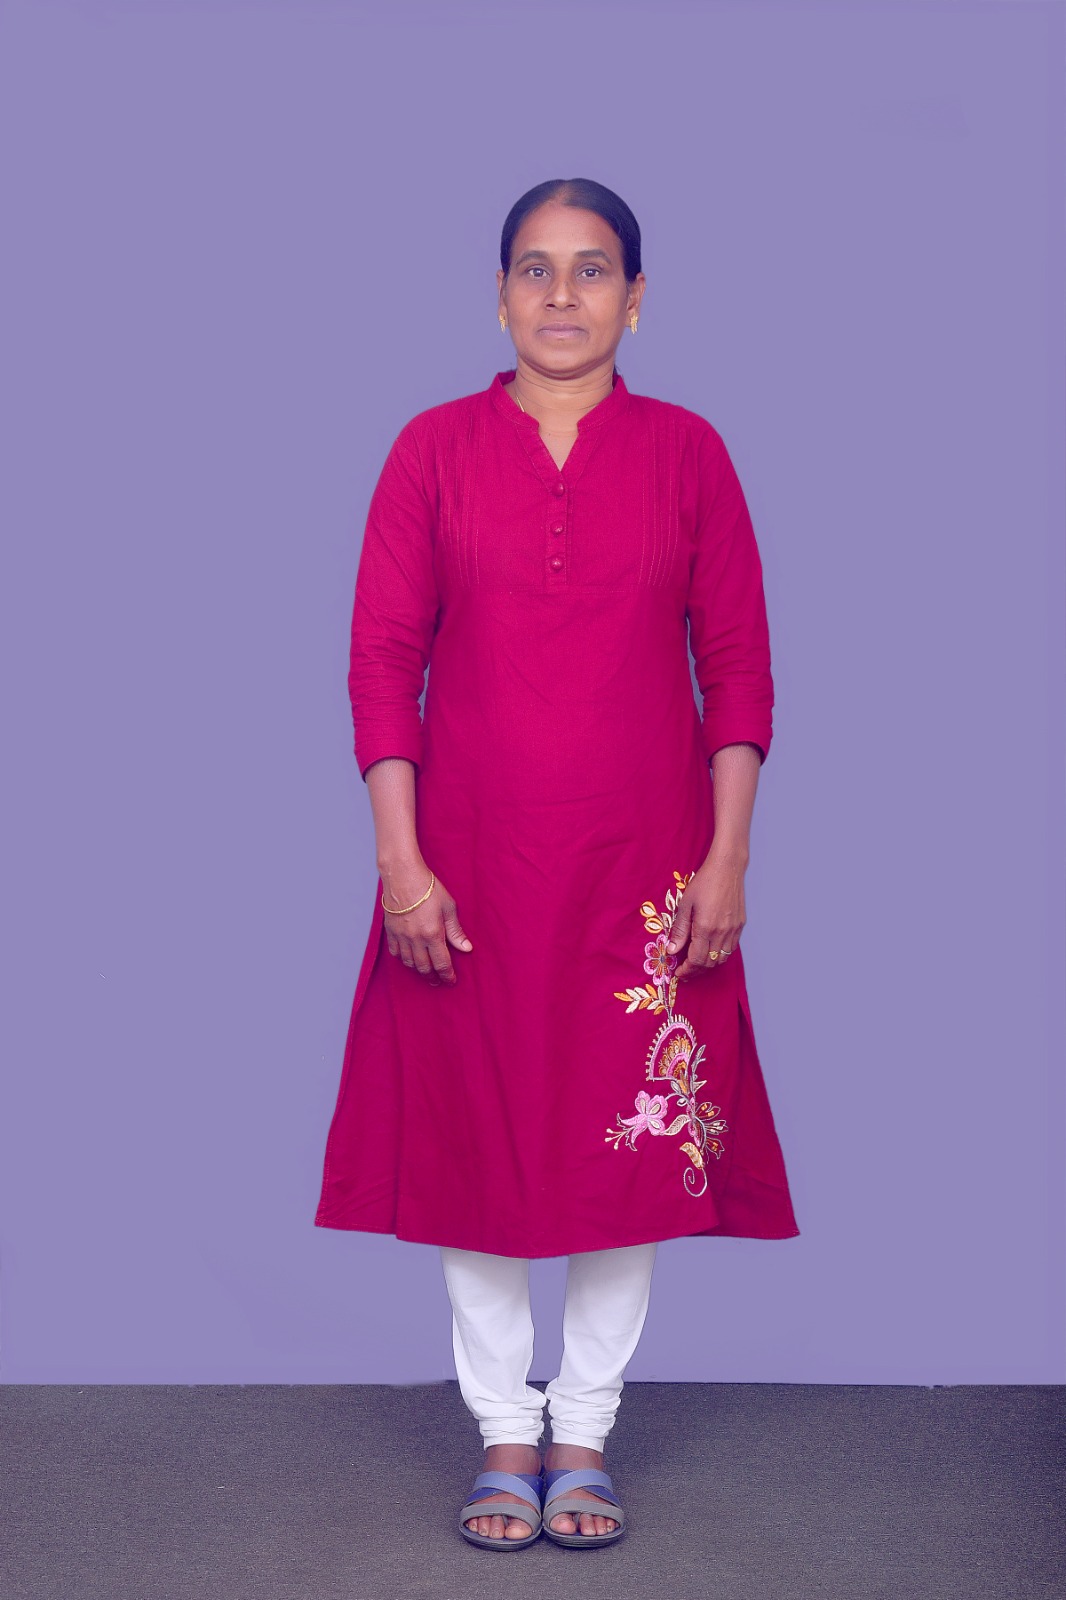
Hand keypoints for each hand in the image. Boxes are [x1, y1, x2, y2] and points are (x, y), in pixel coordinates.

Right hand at [381, 864, 472, 985]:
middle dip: (433, 977)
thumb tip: (466, 948)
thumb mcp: (448, 907)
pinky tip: (409, 960)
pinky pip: (395, 953)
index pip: (441, 963)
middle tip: (438, 981)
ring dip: (418, 971)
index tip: (451, 981)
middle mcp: (415, 939)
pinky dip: (403, 960)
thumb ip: (455, 931)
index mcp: (432, 934)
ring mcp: (401, 936)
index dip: (447, 975)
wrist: (403, 876)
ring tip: (426, 973)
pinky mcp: (390, 931)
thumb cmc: (428, 888)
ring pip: (409, 963)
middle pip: (424, 968)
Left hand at [665, 852, 745, 979]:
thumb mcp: (685, 904)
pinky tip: (710, 951)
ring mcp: (733, 930)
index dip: (687, 970)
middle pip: (709, 963)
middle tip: (685, 971)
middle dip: (696, 971)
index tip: (679, 972)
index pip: (696, 960)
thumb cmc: (704, 883)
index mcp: (705, 927)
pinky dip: (720, 955)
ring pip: (721, 958)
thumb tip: (672, 950)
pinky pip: (731, 948)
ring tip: (696, 963)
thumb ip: (679, 930)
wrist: (727, 868)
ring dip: (708, 965)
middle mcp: (721, 932)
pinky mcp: (740, 925)